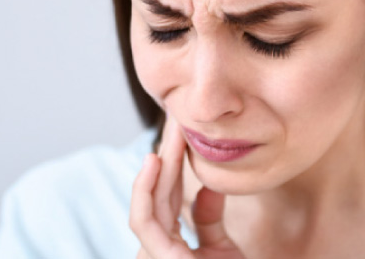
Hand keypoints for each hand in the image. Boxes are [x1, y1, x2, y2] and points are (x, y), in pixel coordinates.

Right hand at [130, 117, 244, 258]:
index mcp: (167, 243)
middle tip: (178, 120)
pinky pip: (144, 220)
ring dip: (159, 162)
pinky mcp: (158, 258)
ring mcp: (153, 253)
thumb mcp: (221, 248)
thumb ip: (209, 220)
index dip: (173, 164)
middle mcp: (156, 246)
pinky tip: (155, 161)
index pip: (166, 197)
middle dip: (167, 155)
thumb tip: (207, 187)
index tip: (184, 133)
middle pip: (157, 193)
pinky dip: (145, 189)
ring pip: (148, 199)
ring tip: (171, 132)